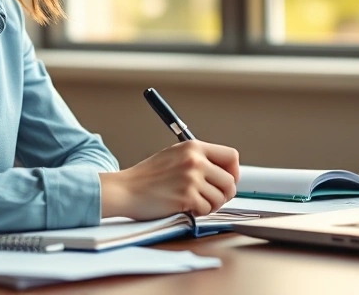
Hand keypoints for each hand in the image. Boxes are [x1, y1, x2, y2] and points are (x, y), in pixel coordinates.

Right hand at [99, 140, 239, 219]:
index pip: (231, 156)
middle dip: (224, 194)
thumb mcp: (174, 155)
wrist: (125, 189)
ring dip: (211, 205)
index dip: (233, 172)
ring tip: (195, 202)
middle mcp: (195, 160)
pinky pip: (207, 209)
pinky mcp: (186, 196)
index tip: (227, 181)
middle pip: (230, 181)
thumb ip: (198, 159)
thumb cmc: (147, 176)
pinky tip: (186, 207)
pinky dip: (199, 212)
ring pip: (220, 197)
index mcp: (193, 147)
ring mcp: (191, 178)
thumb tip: (223, 171)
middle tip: (212, 198)